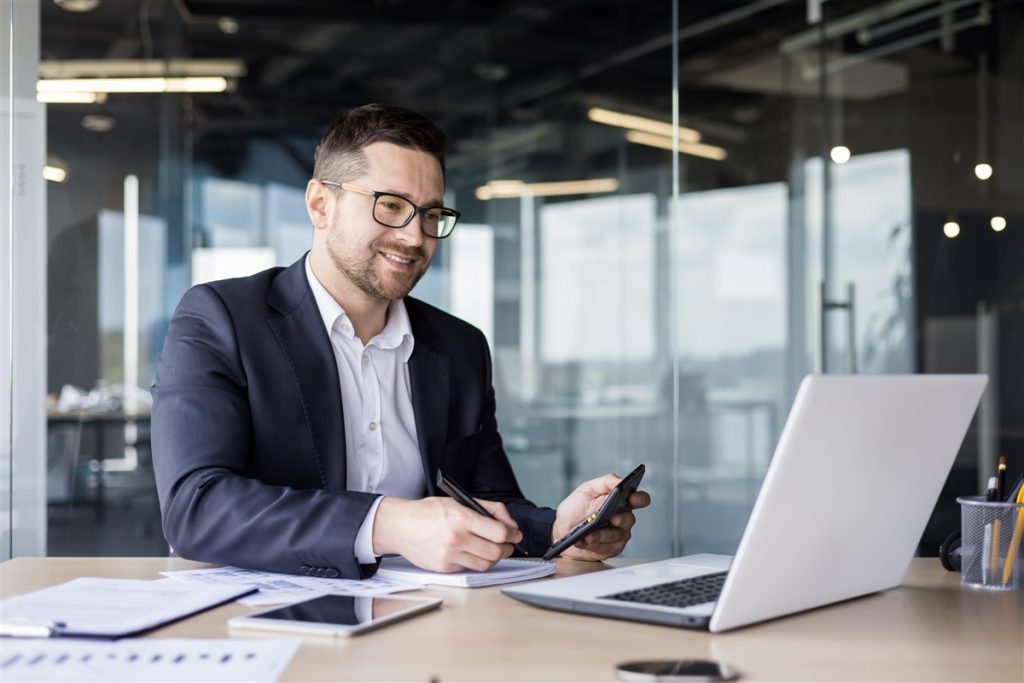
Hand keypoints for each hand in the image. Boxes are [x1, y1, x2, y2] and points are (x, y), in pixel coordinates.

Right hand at [372, 496, 522, 572]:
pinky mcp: (444, 568)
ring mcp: (450, 555)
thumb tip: (510, 524)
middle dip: (507, 548)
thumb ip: (489, 509)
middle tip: (508, 544)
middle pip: (496, 551)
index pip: (499, 533)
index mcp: (462, 517)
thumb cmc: (429, 512)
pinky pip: (469, 568)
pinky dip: (476, 562)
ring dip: (494, 558)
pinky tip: (473, 553)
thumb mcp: (459, 500)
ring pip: (485, 564)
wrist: (401, 525)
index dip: (512, 535)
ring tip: (492, 550)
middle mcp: (457, 538)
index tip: (515, 535)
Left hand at [551, 473, 650, 560]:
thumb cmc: (576, 508)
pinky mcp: (610, 549)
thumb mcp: (587, 490)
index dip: (640, 498)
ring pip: (616, 536)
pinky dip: (593, 544)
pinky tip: (582, 541)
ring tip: (588, 535)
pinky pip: (605, 548)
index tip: (633, 498)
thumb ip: (606, 482)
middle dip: (621, 519)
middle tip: (613, 518)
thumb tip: (621, 482)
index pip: (639, 499)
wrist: (562, 529)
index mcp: (621, 501)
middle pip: (630, 519)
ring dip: (601, 535)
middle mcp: (623, 518)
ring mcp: (618, 535)